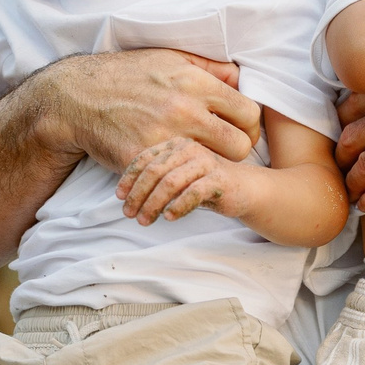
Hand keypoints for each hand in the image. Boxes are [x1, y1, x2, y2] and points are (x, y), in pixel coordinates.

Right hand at [40, 49, 261, 171]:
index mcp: (195, 82)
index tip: (238, 130)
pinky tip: (175, 171)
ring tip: (202, 162)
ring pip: (214, 167)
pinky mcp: (145, 159)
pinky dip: (181, 177)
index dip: (249, 125)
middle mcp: (184, 109)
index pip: (250, 112)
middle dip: (236, 151)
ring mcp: (164, 136)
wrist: (78, 97)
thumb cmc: (127, 75)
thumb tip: (242, 79)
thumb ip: (211, 67)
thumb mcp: (171, 58)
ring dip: (210, 167)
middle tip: (223, 152)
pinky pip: (179, 177)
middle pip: (240, 145)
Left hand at [118, 136, 251, 224]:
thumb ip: (156, 179)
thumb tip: (126, 196)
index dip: (129, 178)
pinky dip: (178, 206)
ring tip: (144, 220)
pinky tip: (169, 218)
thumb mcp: (178, 177)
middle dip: (138, 194)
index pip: (145, 158)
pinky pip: (193, 193)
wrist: (245, 189)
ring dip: (153, 204)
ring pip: (170, 183)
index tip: (120, 197)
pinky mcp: (219, 179)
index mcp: (176, 144)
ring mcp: (205, 162)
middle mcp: (190, 149)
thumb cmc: (206, 183)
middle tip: (128, 214)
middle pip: (154, 171)